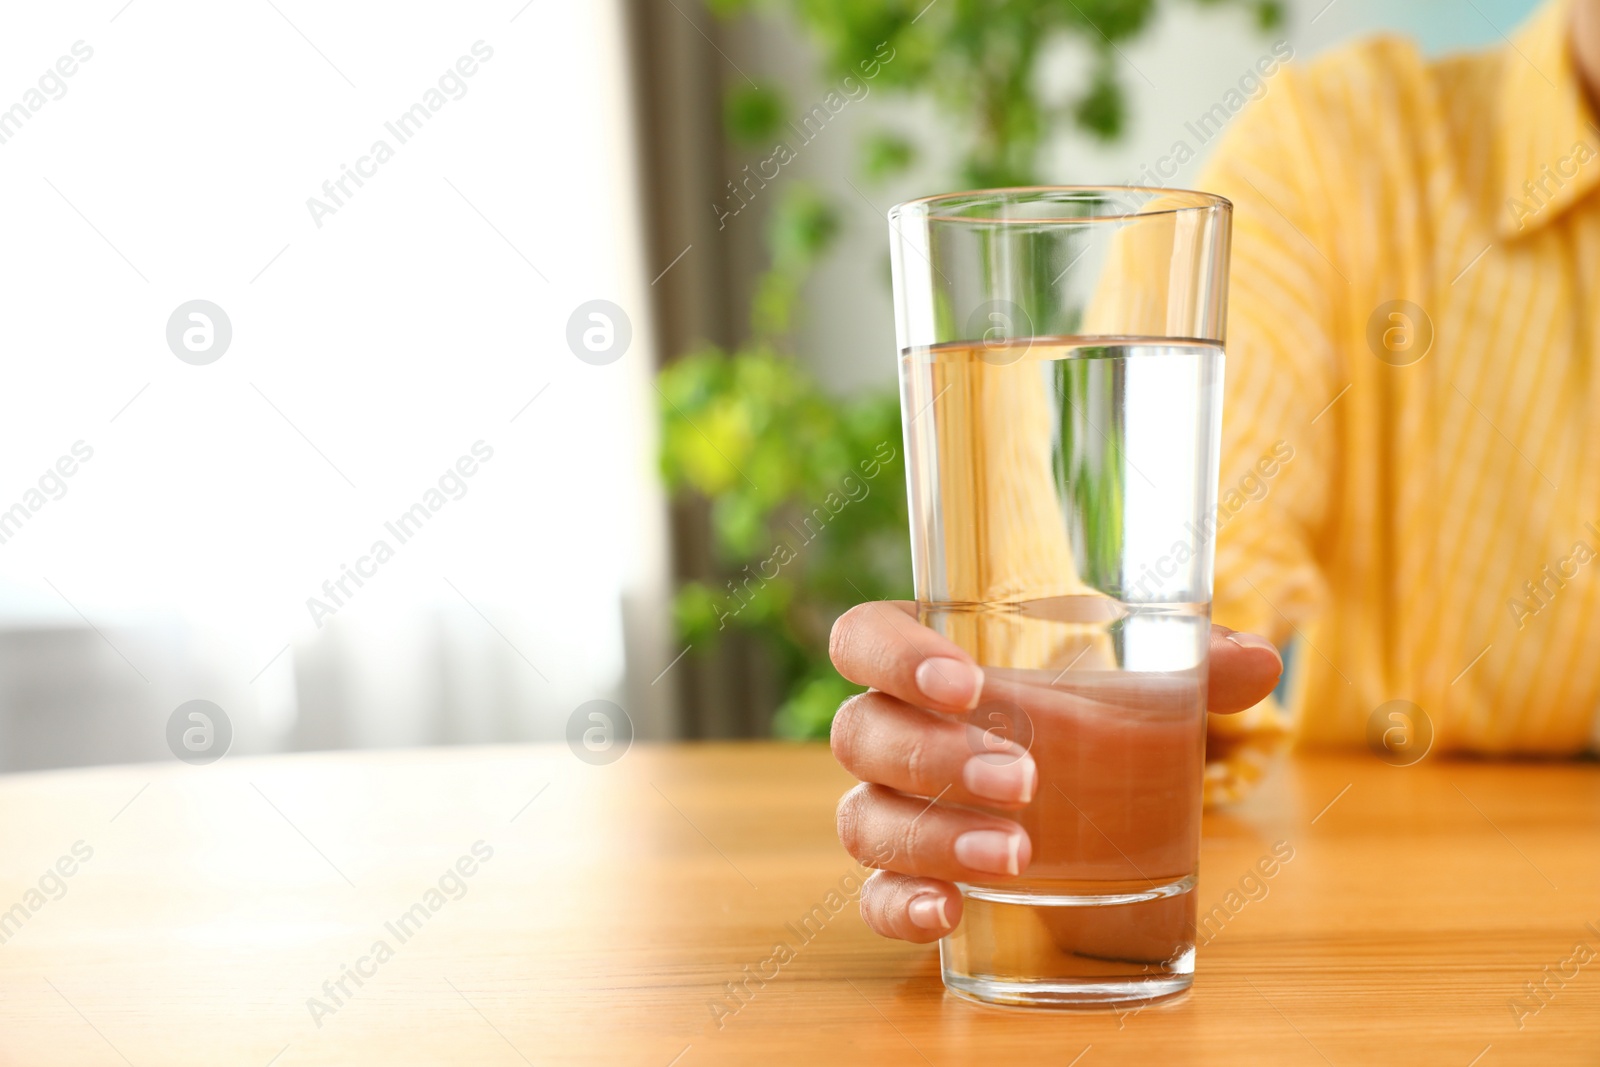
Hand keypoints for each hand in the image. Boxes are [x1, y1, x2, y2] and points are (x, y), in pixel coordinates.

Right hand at [827, 600, 1282, 942]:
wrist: (1079, 778)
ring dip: (932, 836)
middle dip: (936, 757)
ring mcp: (889, 805)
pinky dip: (900, 906)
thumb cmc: (1086, 706)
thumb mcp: (1136, 678)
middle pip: (863, 732)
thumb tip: (1262, 661)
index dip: (895, 657)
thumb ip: (1190, 666)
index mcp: (927, 659)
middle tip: (1024, 778)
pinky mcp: (903, 875)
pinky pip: (873, 895)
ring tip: (1014, 854)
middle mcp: (891, 728)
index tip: (966, 685)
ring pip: (866, 817)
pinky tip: (950, 913)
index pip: (864, 638)